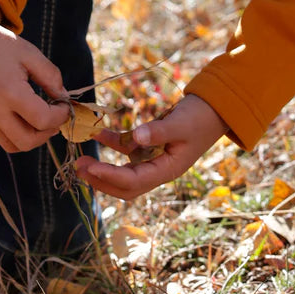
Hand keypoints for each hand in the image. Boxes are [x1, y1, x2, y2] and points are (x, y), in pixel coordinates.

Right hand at [0, 0, 69, 152]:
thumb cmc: (0, 44)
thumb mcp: (31, 54)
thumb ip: (51, 77)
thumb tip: (63, 98)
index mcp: (10, 92)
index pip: (42, 120)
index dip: (60, 115)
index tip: (65, 103)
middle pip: (27, 141)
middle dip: (48, 132)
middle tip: (57, 117)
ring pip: (12, 145)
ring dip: (33, 138)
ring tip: (43, 119)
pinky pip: (1, 136)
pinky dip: (18, 133)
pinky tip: (27, 115)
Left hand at [75, 95, 226, 199]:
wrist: (215, 108)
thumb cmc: (201, 118)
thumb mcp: (180, 124)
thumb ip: (158, 131)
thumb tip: (136, 137)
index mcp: (167, 170)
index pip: (133, 181)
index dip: (110, 177)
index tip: (91, 168)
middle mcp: (159, 169)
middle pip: (125, 185)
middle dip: (101, 180)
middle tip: (79, 168)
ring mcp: (154, 159)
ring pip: (124, 171)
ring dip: (103, 167)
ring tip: (80, 159)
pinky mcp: (151, 145)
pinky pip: (128, 148)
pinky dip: (112, 143)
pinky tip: (98, 134)